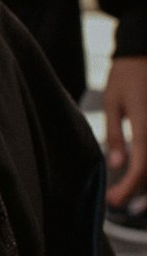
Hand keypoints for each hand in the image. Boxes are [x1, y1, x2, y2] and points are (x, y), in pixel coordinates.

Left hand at [103, 54, 146, 206]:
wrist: (145, 52)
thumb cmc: (126, 75)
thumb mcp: (112, 102)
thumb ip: (115, 135)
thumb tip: (116, 165)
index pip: (143, 165)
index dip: (130, 187)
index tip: (114, 200)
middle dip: (142, 194)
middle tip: (121, 203)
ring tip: (133, 196)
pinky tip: (141, 176)